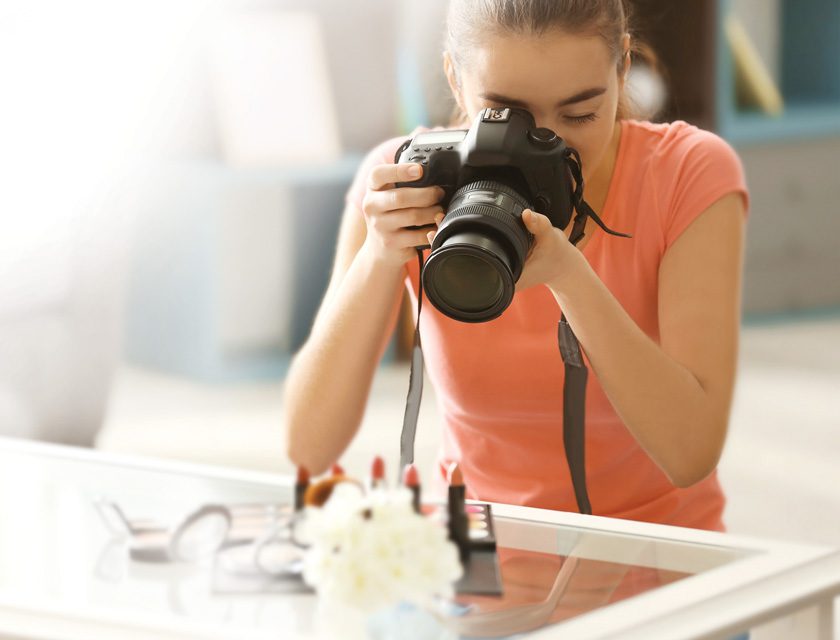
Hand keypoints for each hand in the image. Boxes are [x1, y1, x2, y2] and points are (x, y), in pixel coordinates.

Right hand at [360, 163, 444, 267]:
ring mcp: (381, 227)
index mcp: (372, 189)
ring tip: (440, 210)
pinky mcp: (392, 243)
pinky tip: (435, 226)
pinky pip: (419, 235)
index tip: (419, 170)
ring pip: (413, 216)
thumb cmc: (389, 215)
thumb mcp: (387, 196)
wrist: (378, 249)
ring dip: (433, 212)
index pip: (378, 174)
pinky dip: (432, 230)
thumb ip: (401, 183)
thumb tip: (431, 174)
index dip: (400, 170)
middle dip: (427, 194)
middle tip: (439, 193)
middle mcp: (372, 207)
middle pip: (401, 197)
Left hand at [425, 208, 585, 293]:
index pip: (470, 267)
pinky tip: (453, 226)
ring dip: (452, 240)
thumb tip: (527, 214)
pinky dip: (464, 238)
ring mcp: (495, 266)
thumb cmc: (555, 256)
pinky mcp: (497, 258)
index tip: (438, 236)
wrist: (563, 265)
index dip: (451, 252)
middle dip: (446, 244)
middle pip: (463, 261)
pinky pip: (475, 250)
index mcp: (505, 275)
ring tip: (438, 222)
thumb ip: (540, 225)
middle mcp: (497, 273)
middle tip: (434, 224)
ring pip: (466, 256)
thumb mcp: (551, 238)